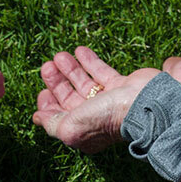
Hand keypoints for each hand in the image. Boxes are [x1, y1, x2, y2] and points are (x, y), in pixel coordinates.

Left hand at [32, 48, 160, 152]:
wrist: (143, 104)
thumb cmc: (105, 119)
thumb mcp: (70, 127)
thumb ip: (52, 123)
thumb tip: (37, 118)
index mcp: (82, 131)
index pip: (60, 118)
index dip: (48, 106)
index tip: (42, 92)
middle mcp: (95, 117)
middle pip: (71, 99)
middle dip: (57, 83)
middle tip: (47, 66)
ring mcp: (108, 101)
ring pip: (85, 83)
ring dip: (70, 69)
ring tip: (59, 55)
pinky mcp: (120, 85)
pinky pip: (101, 72)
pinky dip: (89, 61)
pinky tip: (79, 50)